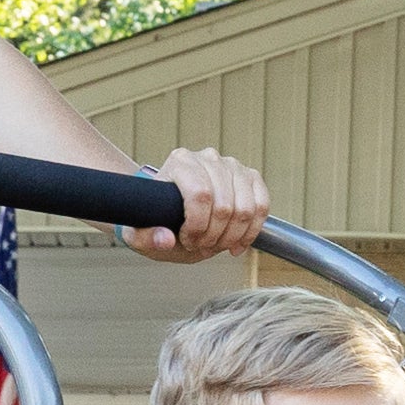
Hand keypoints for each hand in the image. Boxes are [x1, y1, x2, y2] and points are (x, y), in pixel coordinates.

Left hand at [123, 145, 267, 258]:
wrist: (174, 212)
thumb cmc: (158, 220)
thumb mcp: (141, 234)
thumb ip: (146, 238)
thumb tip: (165, 239)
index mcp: (180, 162)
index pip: (200, 194)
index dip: (198, 226)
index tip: (187, 240)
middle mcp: (208, 158)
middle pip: (225, 205)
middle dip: (214, 236)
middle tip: (202, 246)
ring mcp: (232, 166)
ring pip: (246, 208)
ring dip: (233, 236)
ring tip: (217, 245)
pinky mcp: (250, 177)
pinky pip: (262, 206)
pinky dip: (251, 231)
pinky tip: (237, 243)